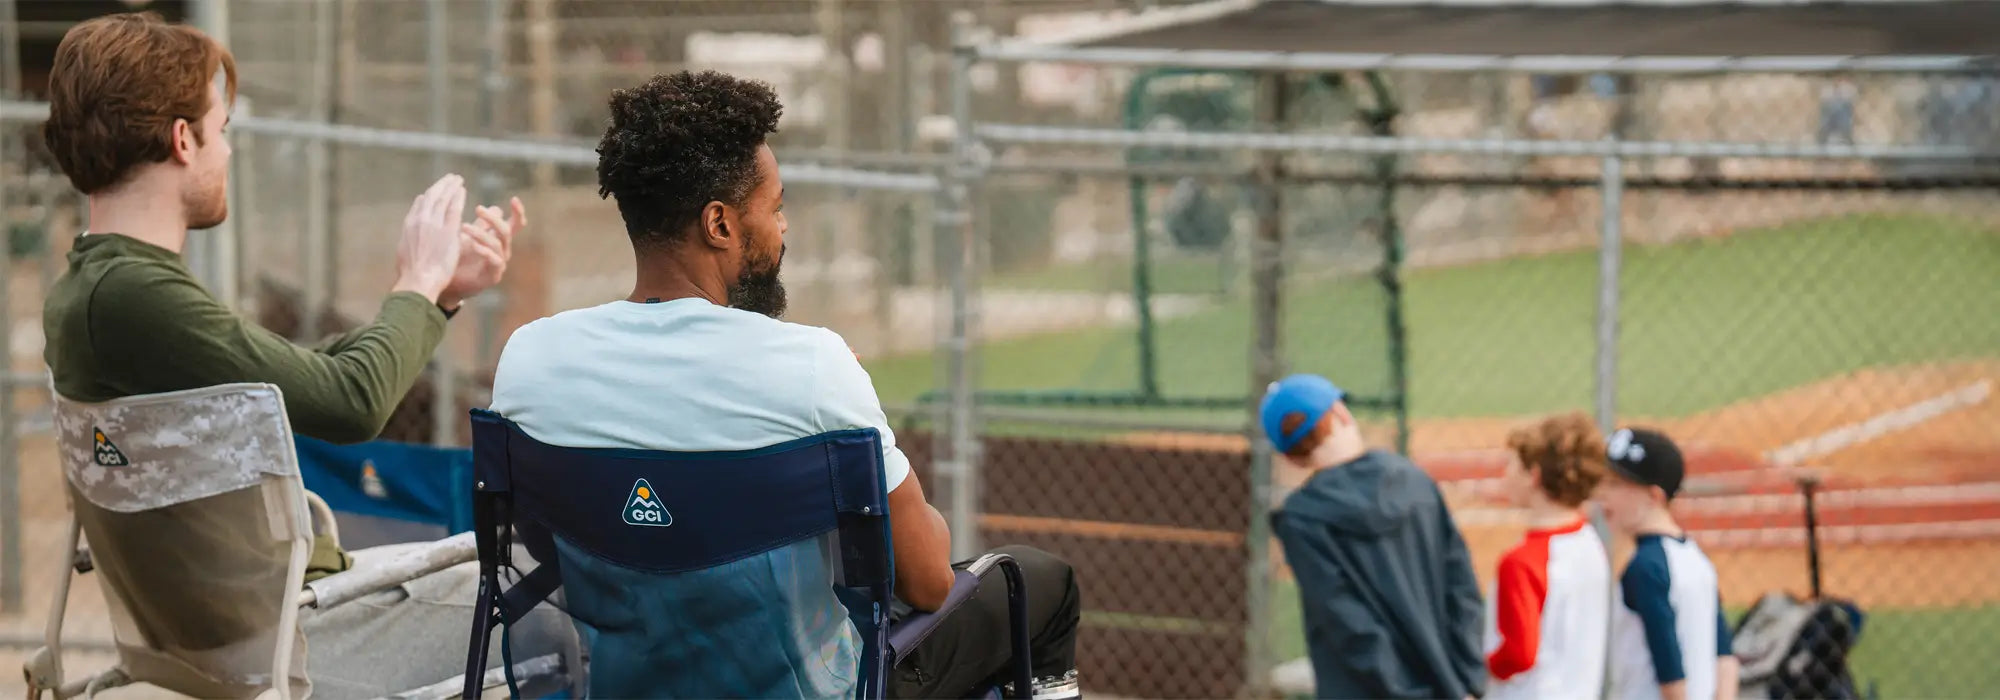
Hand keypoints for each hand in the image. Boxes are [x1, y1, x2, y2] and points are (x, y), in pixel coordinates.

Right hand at [392, 174, 466, 302]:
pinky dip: (458, 197)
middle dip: (441, 186)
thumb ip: (409, 240)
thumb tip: (406, 237)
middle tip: (450, 178)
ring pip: (443, 199)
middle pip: (431, 197)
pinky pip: (454, 208)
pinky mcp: (448, 231)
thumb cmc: (412, 274)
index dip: (428, 196)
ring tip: (457, 179)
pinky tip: (462, 190)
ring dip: (451, 187)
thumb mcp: (405, 252)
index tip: (434, 190)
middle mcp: (420, 221)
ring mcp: (434, 224)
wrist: (418, 281)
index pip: (420, 205)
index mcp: (409, 226)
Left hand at [438, 197, 522, 310]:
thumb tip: (495, 207)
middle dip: (493, 219)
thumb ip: (481, 224)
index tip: (514, 199)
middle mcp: (503, 251)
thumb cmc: (459, 259)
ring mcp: (499, 264)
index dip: (518, 212)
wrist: (449, 284)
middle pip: (506, 231)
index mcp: (499, 240)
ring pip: (497, 244)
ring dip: (480, 233)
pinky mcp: (493, 276)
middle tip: (477, 209)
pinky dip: (484, 251)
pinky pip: (494, 261)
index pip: (515, 224)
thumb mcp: (469, 237)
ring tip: (463, 227)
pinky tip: (472, 245)